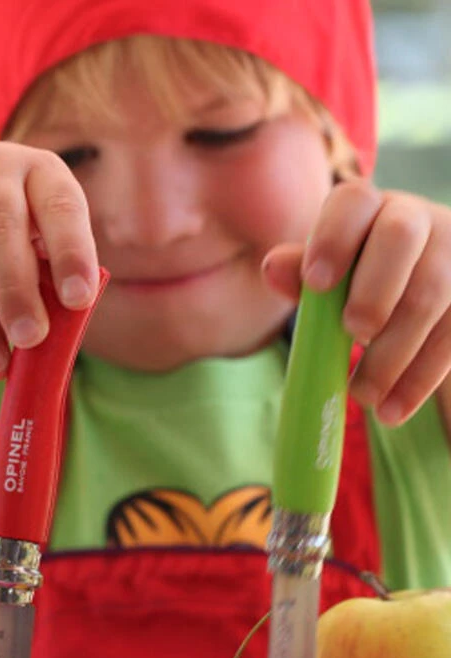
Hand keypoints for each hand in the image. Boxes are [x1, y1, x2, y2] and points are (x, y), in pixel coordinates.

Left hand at [263, 179, 450, 425]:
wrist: (411, 299)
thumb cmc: (354, 284)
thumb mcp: (325, 277)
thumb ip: (299, 272)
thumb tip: (272, 267)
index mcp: (368, 209)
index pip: (352, 201)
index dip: (333, 238)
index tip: (316, 284)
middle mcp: (417, 219)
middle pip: (401, 237)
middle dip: (375, 289)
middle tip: (353, 334)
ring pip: (432, 294)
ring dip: (395, 352)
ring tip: (363, 397)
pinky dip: (420, 379)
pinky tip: (393, 410)